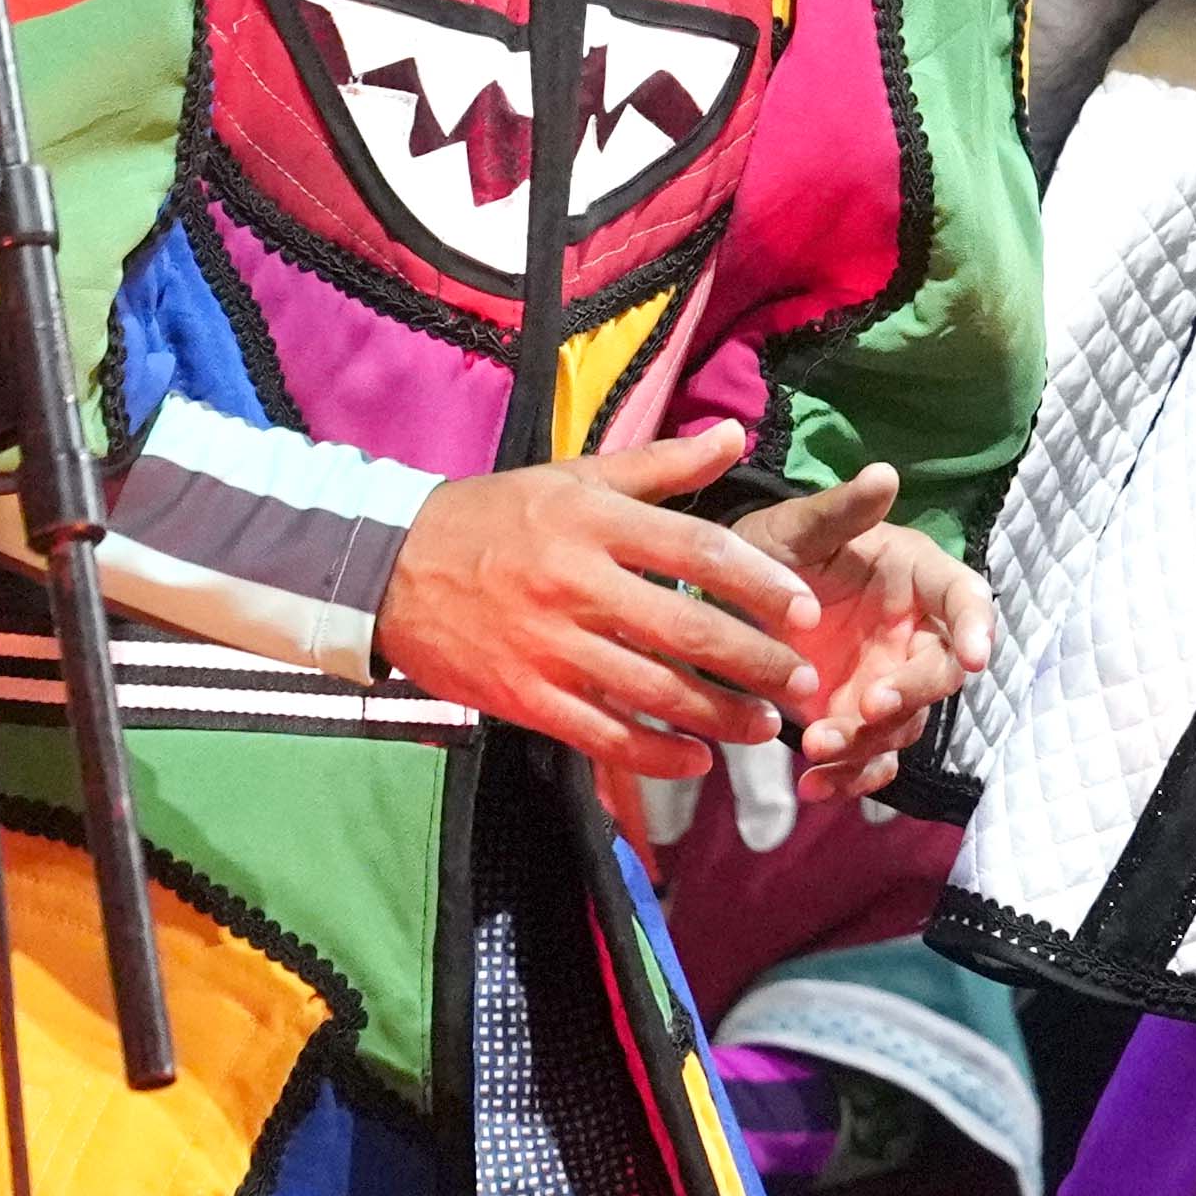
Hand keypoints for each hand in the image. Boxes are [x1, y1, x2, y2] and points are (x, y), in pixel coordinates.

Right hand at [382, 420, 821, 781]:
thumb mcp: (574, 475)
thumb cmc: (496, 515)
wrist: (390, 568)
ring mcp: (550, 646)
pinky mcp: (524, 696)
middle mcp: (578, 582)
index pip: (698, 549)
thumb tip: (734, 435)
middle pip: (686, 628)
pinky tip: (696, 760)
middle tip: (804, 683)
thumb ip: (660, 464)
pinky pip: (602, 734)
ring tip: (765, 727)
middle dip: (755, 661)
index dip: (759, 582)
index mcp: (595, 520)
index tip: (805, 610)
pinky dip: (654, 753)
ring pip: (652, 689)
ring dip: (718, 715)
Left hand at [734, 462, 991, 808]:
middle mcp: (912, 632)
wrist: (721, 602)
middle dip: (912, 694)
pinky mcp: (856, 720)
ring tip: (815, 747)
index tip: (975, 656)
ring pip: (903, 724)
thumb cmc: (765, 550)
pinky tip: (812, 785)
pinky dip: (848, 778)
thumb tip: (884, 473)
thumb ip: (841, 511)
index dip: (975, 626)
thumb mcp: (794, 528)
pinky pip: (870, 758)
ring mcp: (887, 680)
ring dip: (867, 741)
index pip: (964, 597)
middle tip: (869, 707)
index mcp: (913, 575)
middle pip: (941, 672)